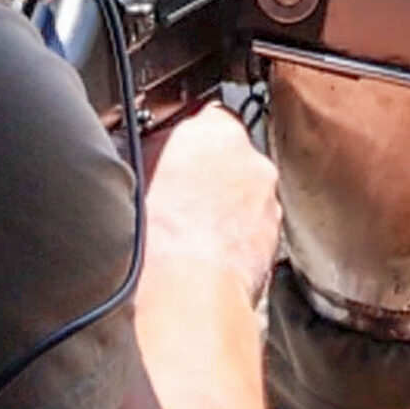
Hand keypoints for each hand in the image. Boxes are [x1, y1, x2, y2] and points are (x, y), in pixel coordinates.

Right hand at [139, 105, 279, 304]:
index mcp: (216, 128)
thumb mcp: (134, 171)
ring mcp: (269, 199)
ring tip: (189, 232)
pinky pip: (253, 226)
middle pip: (229, 155)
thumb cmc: (156, 233)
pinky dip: (236, 235)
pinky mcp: (276, 238)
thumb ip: (153, 148)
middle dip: (208, 173)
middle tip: (177, 197)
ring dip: (225, 206)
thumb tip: (149, 148)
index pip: (204, 118)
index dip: (184, 141)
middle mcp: (252, 158)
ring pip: (245, 193)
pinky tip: (206, 253)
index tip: (170, 157)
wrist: (187, 291)